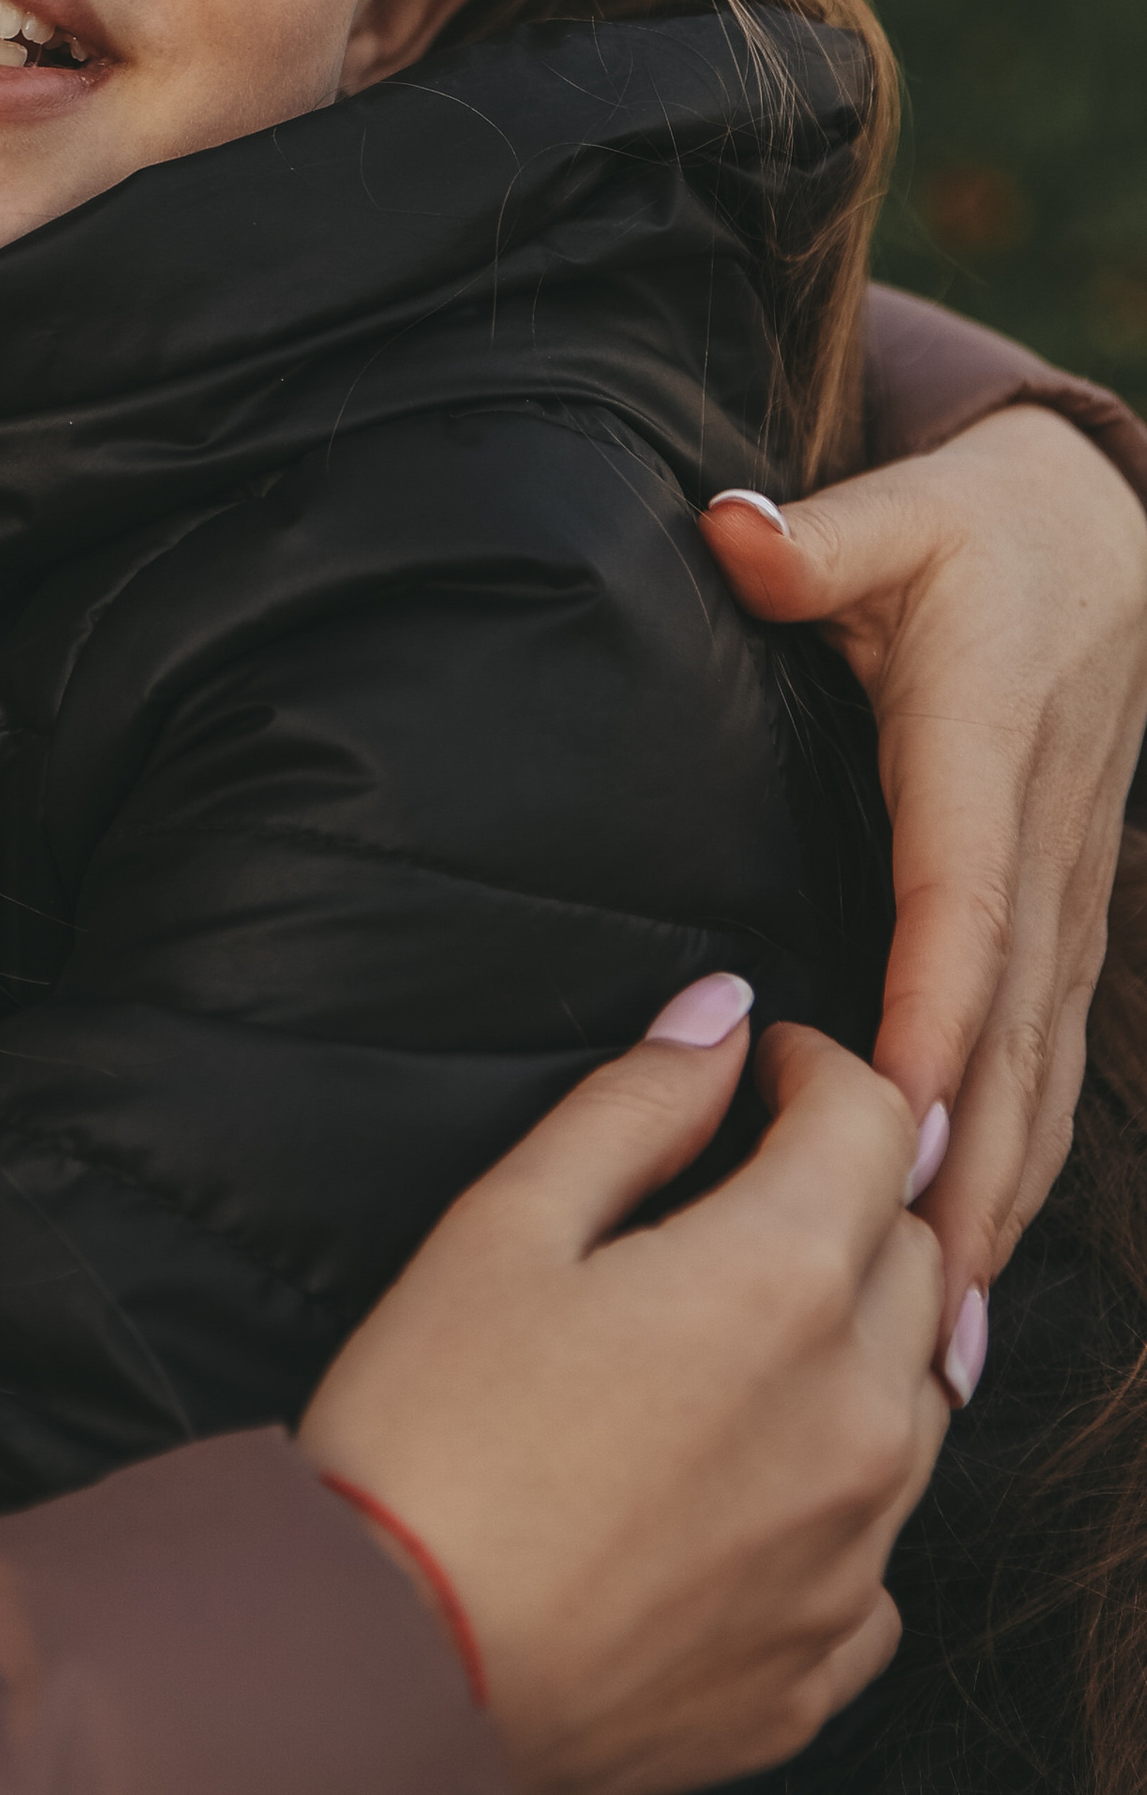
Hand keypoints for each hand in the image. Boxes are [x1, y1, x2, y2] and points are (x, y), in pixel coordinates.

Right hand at [299, 993, 945, 1794]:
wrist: (397, 1669)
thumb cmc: (430, 1435)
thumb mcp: (503, 1225)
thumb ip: (633, 1107)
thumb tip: (721, 1020)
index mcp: (781, 1284)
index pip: (874, 1121)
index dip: (818, 1068)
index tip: (765, 1069)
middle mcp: (856, 1417)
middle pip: (914, 1252)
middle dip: (847, 1195)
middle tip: (746, 1188)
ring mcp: (854, 1553)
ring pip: (919, 1398)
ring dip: (856, 1338)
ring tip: (735, 1334)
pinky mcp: (825, 1658)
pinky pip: (876, 1546)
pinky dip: (830, 1492)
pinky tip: (736, 1483)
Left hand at [705, 404, 1146, 1317]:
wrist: (1105, 540)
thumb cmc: (976, 533)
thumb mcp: (898, 514)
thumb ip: (814, 540)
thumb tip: (732, 531)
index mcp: (981, 756)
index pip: (960, 904)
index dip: (933, 1009)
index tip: (898, 1114)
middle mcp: (1037, 846)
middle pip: (1012, 1026)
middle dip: (974, 1162)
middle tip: (915, 1295)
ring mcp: (1068, 894)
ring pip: (1044, 1064)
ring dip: (1004, 1189)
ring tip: (949, 1324)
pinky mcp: (1069, 919)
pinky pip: (1051, 1055)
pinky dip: (1025, 1157)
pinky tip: (983, 1248)